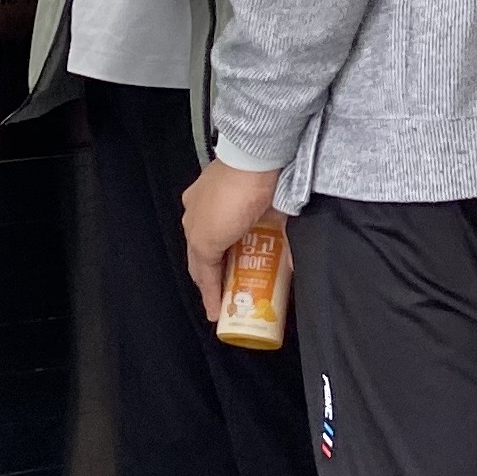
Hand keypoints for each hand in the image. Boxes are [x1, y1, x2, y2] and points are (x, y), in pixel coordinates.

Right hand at [183, 160, 282, 311]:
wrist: (258, 163)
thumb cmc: (226, 199)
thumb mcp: (204, 240)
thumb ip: (205, 268)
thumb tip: (211, 291)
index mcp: (194, 215)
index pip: (199, 261)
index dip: (206, 288)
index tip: (215, 311)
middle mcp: (217, 210)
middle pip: (222, 252)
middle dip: (228, 277)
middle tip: (237, 301)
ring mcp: (245, 206)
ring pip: (247, 244)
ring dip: (252, 267)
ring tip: (258, 288)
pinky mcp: (271, 204)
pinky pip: (273, 234)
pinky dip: (276, 253)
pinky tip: (282, 267)